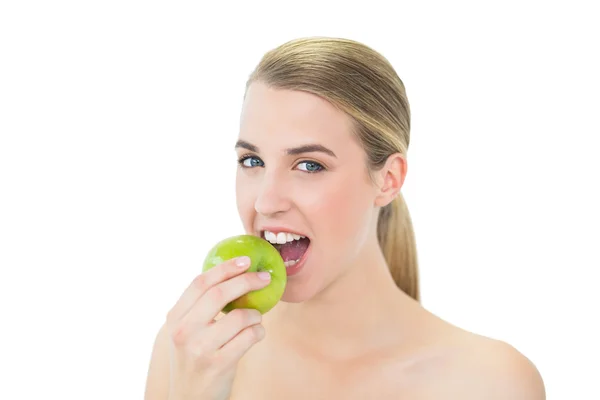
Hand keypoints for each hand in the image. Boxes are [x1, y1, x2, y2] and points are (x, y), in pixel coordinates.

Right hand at [166, 256, 270, 399]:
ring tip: (255, 318)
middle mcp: (183, 331)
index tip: (246, 260)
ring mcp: (200, 349)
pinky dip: (258, 331)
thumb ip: (200, 307)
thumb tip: (232, 274)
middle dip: (246, 281)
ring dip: (255, 314)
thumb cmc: (194, 359)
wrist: (189, 399)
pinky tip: (256, 334)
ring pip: (240, 317)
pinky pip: (249, 337)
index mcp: (175, 318)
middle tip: (264, 277)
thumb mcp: (186, 332)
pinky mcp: (218, 365)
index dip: (225, 268)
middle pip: (219, 294)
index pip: (200, 283)